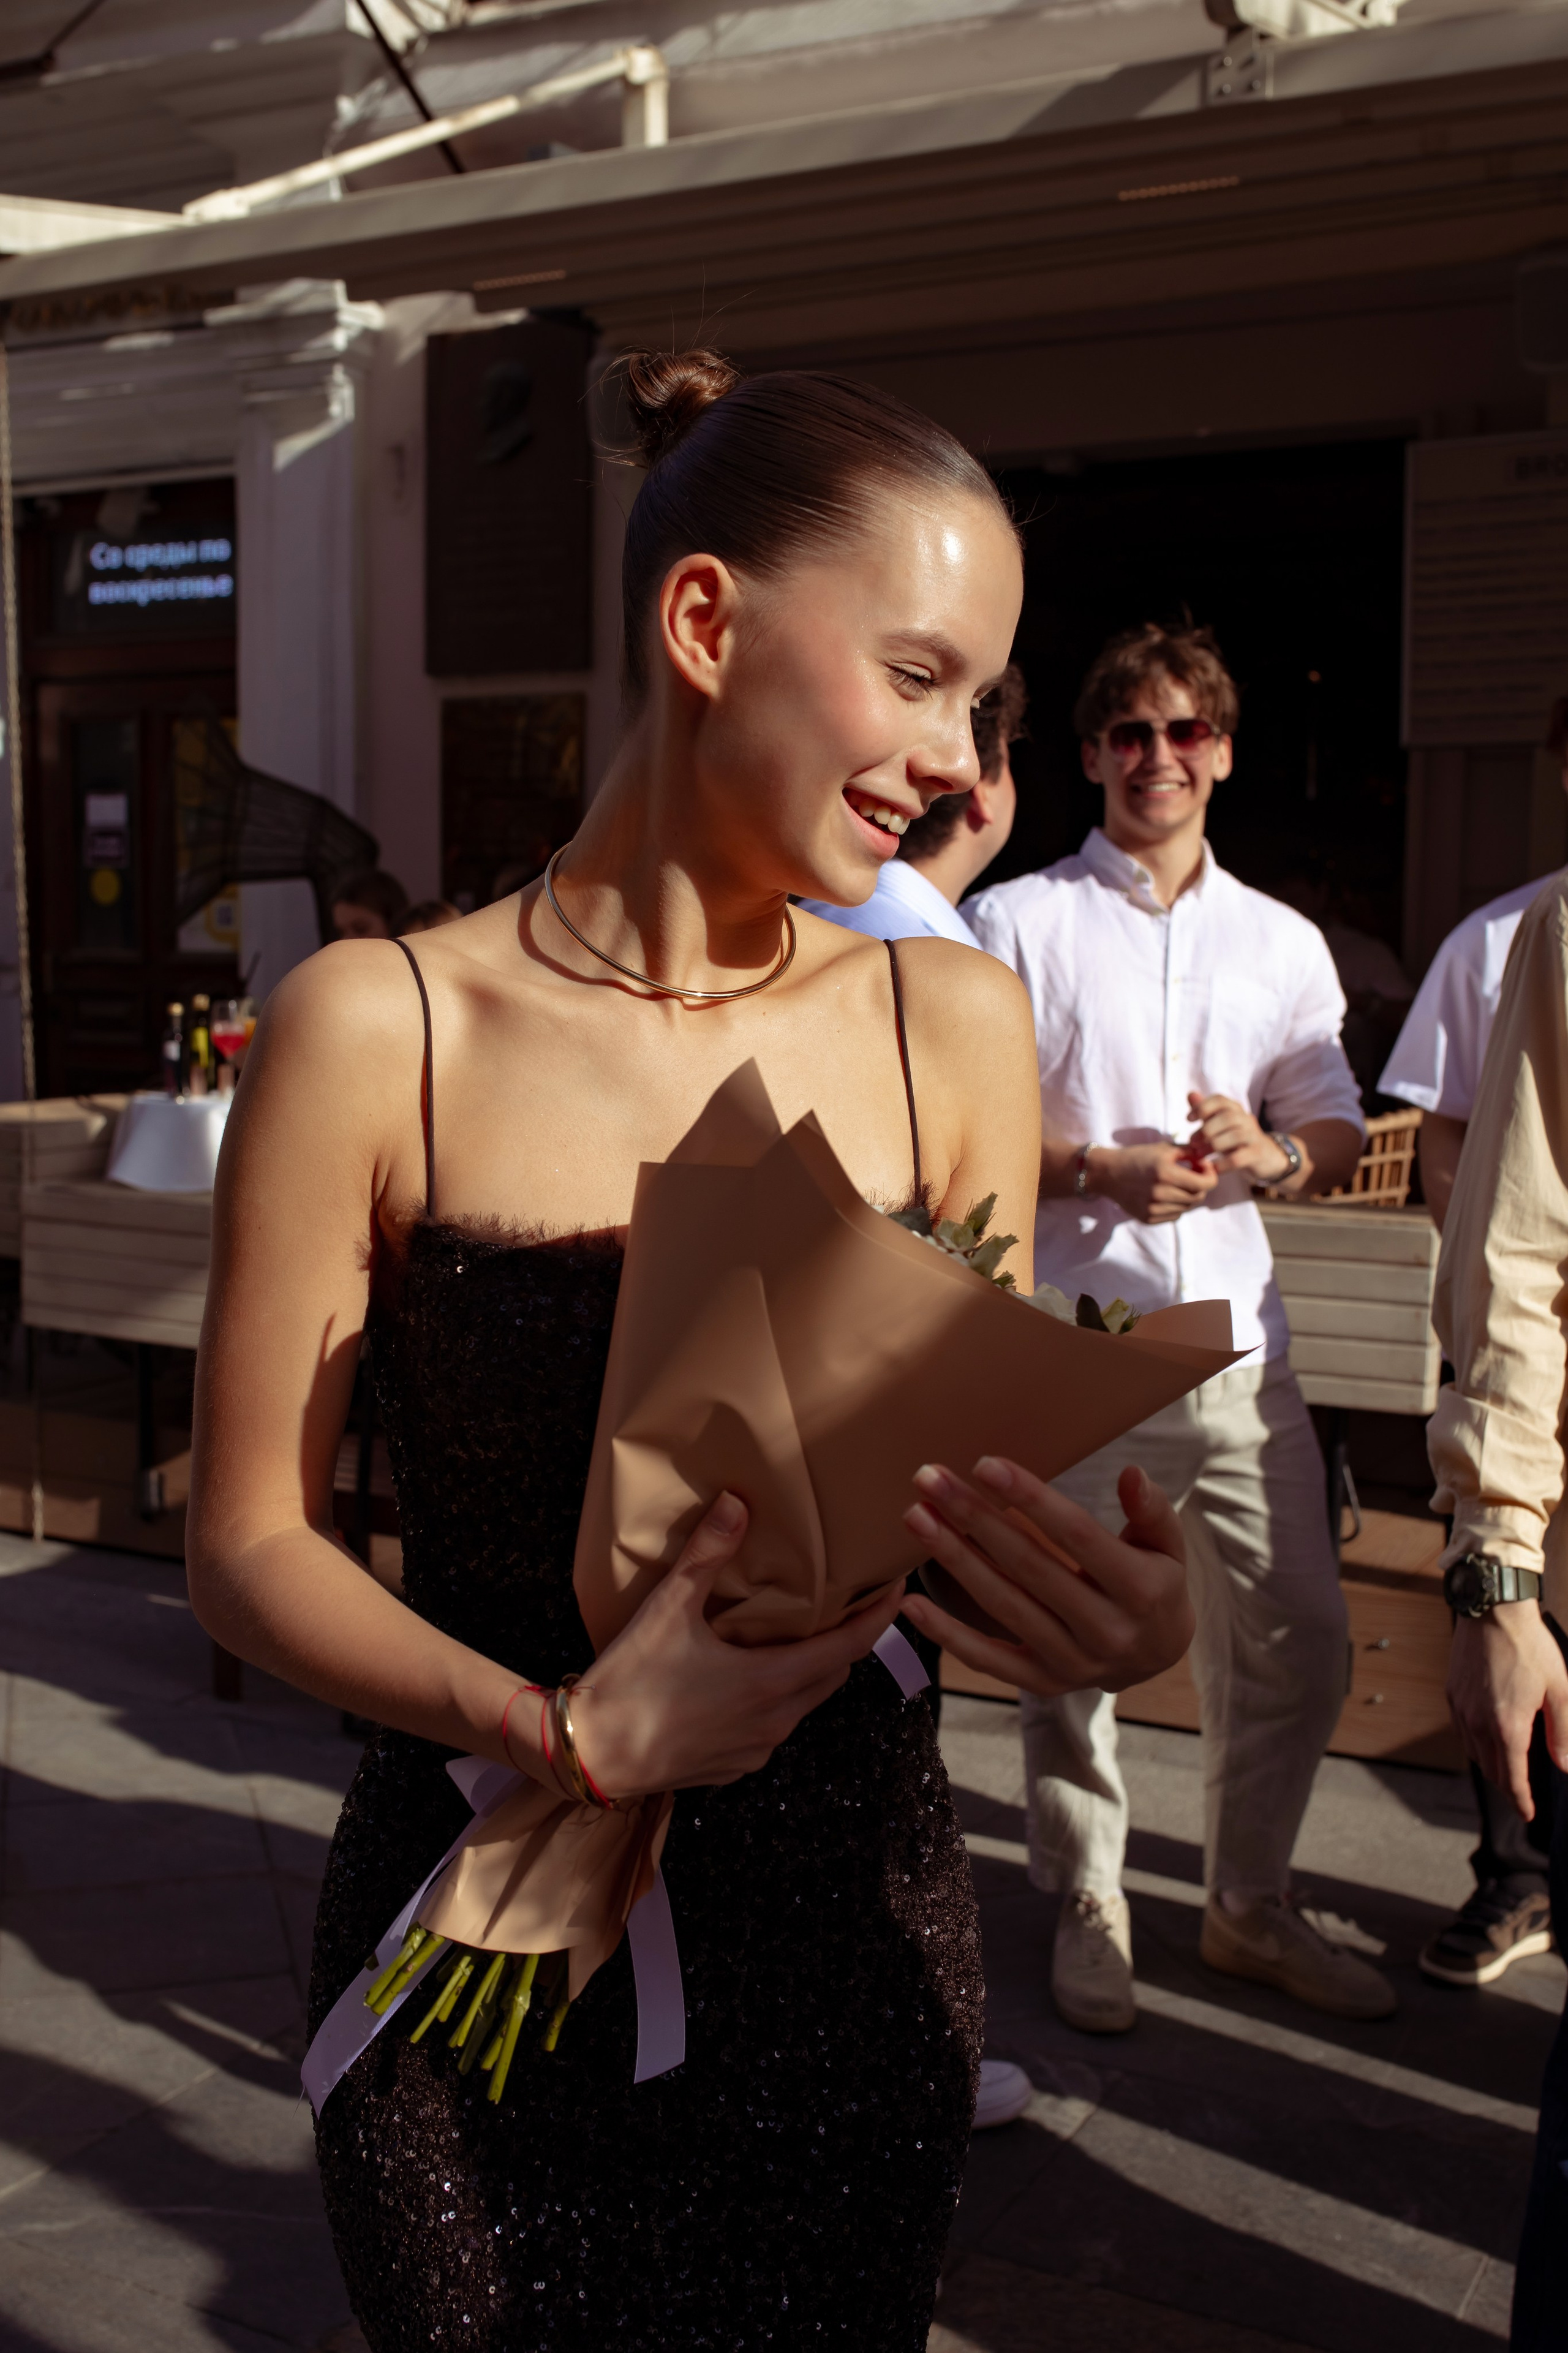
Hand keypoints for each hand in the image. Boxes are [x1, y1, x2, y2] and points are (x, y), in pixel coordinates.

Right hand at [570, 1493, 905, 1799]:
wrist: (591, 1756)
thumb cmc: (631, 1683)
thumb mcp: (668, 1610)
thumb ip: (707, 1555)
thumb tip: (736, 1503)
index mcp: (772, 1682)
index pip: (849, 1648)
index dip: (878, 1619)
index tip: (898, 1591)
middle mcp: (775, 1721)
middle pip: (831, 1676)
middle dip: (847, 1642)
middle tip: (849, 1606)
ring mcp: (755, 1750)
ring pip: (803, 1704)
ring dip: (809, 1671)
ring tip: (799, 1636)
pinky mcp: (732, 1767)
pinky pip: (772, 1729)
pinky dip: (777, 1700)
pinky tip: (751, 1680)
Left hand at [899, 1456, 1192, 1697]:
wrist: (1158, 1656)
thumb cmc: (1156, 1581)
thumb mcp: (1168, 1545)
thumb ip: (1152, 1510)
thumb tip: (1131, 1474)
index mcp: (1140, 1589)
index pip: (1076, 1535)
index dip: (1029, 1498)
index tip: (984, 1464)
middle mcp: (1105, 1630)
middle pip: (1028, 1566)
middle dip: (974, 1518)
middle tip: (929, 1478)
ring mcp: (1071, 1662)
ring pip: (1002, 1606)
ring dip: (954, 1560)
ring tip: (916, 1517)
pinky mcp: (1043, 1682)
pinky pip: (988, 1660)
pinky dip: (947, 1634)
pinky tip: (911, 1603)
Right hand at [1087, 1140, 1217, 1224]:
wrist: (1108, 1173)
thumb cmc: (1137, 1157)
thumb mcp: (1163, 1148)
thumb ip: (1189, 1152)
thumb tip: (1207, 1160)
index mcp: (1165, 1173)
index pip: (1205, 1184)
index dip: (1211, 1176)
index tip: (1205, 1168)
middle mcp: (1160, 1193)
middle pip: (1198, 1197)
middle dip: (1200, 1185)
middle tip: (1192, 1175)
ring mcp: (1153, 1209)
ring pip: (1187, 1208)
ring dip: (1187, 1196)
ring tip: (1176, 1185)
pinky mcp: (1148, 1219)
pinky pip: (1174, 1216)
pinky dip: (1175, 1206)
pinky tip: (1165, 1195)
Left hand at [1187, 1091, 1291, 1184]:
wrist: (1264, 1157)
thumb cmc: (1235, 1139)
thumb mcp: (1220, 1124)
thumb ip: (1206, 1111)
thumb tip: (1191, 1094)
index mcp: (1235, 1109)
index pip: (1220, 1100)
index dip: (1202, 1107)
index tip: (1188, 1119)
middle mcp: (1246, 1119)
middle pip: (1227, 1117)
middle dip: (1206, 1129)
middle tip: (1192, 1142)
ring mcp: (1254, 1137)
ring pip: (1235, 1136)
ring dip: (1213, 1145)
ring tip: (1199, 1154)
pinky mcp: (1257, 1154)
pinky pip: (1238, 1158)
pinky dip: (1223, 1164)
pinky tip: (1212, 1168)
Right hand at [1448, 1601, 1567, 1815]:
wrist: (1493, 1611)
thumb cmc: (1529, 1647)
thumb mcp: (1559, 1691)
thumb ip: (1561, 1733)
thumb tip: (1565, 1765)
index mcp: (1507, 1727)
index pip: (1512, 1778)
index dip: (1521, 1800)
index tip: (1528, 1813)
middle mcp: (1478, 1724)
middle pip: (1491, 1771)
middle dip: (1507, 1787)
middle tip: (1520, 1794)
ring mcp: (1462, 1709)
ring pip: (1473, 1753)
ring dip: (1490, 1767)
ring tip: (1506, 1769)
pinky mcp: (1453, 1694)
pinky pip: (1462, 1732)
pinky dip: (1475, 1745)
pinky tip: (1487, 1739)